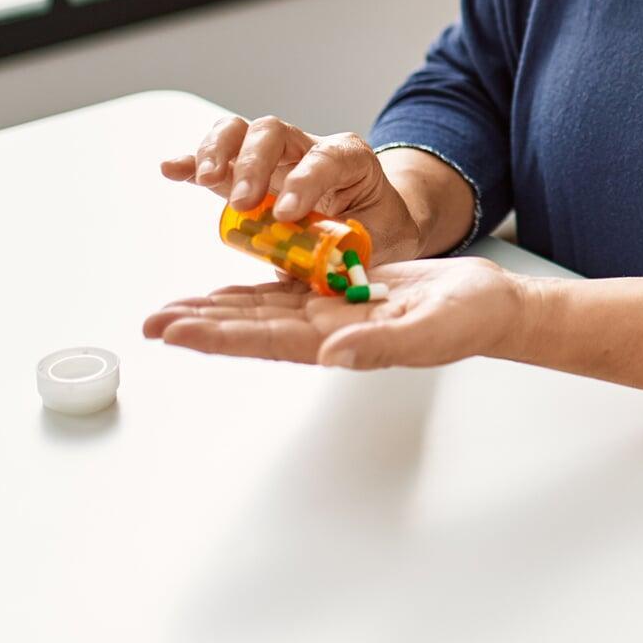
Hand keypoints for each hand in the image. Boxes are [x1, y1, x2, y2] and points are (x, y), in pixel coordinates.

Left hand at [142, 256, 526, 370]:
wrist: (492, 305)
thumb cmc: (469, 320)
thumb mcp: (429, 330)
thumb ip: (380, 344)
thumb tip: (332, 354)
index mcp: (340, 341)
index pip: (264, 339)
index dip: (216, 335)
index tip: (173, 332)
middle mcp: (326, 330)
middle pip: (249, 326)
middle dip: (199, 323)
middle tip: (150, 322)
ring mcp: (333, 311)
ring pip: (261, 309)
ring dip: (216, 309)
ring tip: (172, 309)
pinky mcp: (345, 290)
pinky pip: (288, 289)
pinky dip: (253, 287)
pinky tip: (229, 287)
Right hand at [160, 114, 426, 263]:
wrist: (377, 217)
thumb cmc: (379, 228)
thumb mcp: (381, 240)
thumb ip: (356, 251)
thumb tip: (328, 272)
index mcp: (351, 160)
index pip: (325, 158)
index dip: (304, 182)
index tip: (286, 213)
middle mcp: (309, 147)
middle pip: (274, 131)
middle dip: (254, 163)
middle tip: (243, 202)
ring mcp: (276, 157)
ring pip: (242, 131)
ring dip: (219, 152)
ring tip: (206, 180)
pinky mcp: (247, 173)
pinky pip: (217, 158)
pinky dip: (192, 161)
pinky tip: (171, 168)